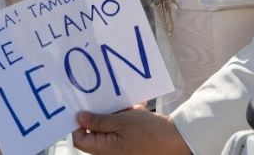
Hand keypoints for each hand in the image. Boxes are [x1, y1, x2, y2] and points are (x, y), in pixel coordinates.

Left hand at [72, 109, 189, 154]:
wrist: (175, 139)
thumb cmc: (148, 132)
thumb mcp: (120, 122)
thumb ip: (98, 121)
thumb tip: (79, 118)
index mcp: (104, 150)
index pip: (80, 140)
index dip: (78, 124)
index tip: (84, 109)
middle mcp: (110, 152)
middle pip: (95, 132)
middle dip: (102, 116)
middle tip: (109, 103)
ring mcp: (120, 148)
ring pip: (109, 128)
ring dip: (116, 115)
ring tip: (127, 107)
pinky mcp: (130, 143)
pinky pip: (122, 129)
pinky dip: (126, 118)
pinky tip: (136, 109)